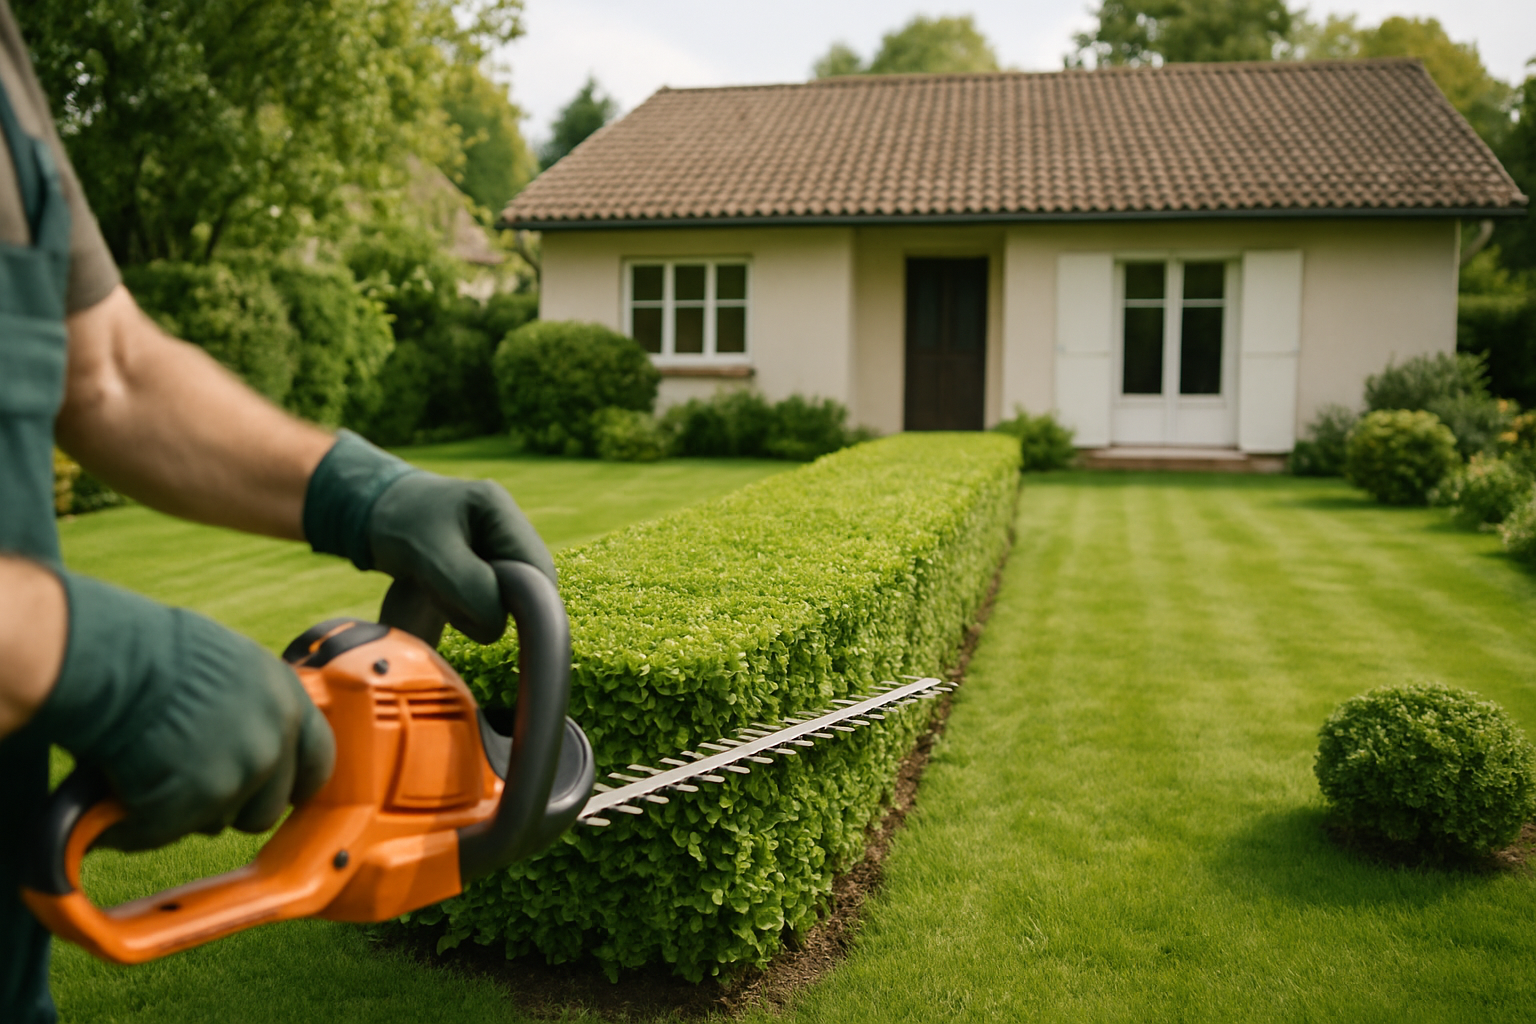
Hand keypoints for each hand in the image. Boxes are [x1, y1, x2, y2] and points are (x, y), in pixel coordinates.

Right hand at [32, 573, 335, 850]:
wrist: (113, 659)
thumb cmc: (156, 651)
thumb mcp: (231, 666)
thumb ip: (254, 705)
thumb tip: (250, 735)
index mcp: (288, 700)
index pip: (318, 759)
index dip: (295, 782)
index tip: (281, 793)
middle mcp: (274, 740)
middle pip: (269, 808)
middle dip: (234, 807)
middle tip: (192, 786)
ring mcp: (239, 774)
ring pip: (220, 823)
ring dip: (189, 813)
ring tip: (154, 775)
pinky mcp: (197, 802)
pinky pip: (168, 831)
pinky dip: (141, 823)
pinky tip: (123, 791)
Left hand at [368, 474, 554, 643]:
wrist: (365, 512)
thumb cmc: (395, 526)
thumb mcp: (431, 557)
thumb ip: (471, 588)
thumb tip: (498, 623)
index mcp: (498, 508)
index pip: (537, 568)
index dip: (521, 599)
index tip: (480, 611)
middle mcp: (504, 521)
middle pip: (527, 582)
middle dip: (493, 602)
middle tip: (451, 600)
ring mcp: (494, 539)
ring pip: (508, 593)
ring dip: (477, 605)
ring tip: (440, 593)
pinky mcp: (481, 558)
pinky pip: (490, 594)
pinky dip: (467, 604)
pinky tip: (442, 595)